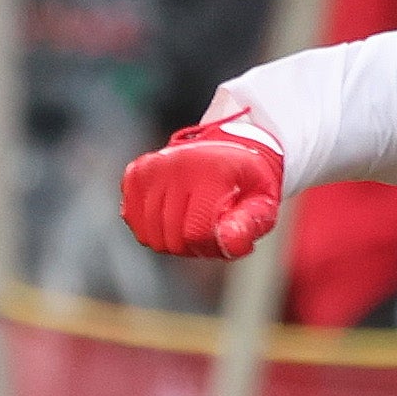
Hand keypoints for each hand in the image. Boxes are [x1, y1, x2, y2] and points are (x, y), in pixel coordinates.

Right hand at [122, 107, 283, 257]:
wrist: (230, 149)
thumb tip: (228, 243)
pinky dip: (152, 227)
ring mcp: (152, 168)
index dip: (213, 246)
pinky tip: (172, 214)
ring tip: (193, 222)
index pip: (196, 233)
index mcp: (211, 171)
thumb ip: (249, 225)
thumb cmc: (248, 183)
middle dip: (194, 246)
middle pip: (173, 238)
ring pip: (150, 235)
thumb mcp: (263, 203)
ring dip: (173, 240)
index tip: (225, 234)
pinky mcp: (136, 173)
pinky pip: (133, 220)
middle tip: (210, 229)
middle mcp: (176, 165)